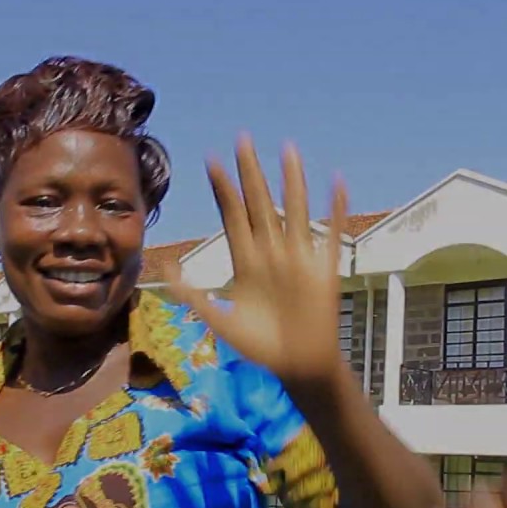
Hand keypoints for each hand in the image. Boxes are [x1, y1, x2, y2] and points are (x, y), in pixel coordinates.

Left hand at [166, 136, 346, 385]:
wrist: (297, 367)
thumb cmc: (260, 348)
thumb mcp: (219, 321)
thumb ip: (194, 295)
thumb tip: (169, 268)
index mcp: (246, 262)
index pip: (233, 216)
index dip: (223, 189)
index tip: (212, 160)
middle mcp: (271, 253)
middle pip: (259, 203)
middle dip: (250, 173)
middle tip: (242, 139)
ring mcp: (298, 258)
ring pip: (294, 210)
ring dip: (291, 181)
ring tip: (287, 150)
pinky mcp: (322, 269)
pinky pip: (331, 234)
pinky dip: (336, 210)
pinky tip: (337, 184)